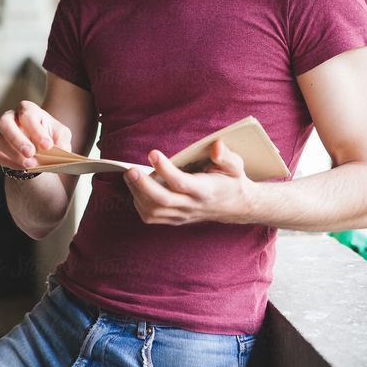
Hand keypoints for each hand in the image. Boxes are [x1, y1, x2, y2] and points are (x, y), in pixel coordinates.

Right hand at [0, 100, 71, 170]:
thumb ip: (62, 141)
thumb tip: (62, 151)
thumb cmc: (49, 135)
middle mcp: (9, 117)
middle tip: (31, 153)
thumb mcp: (60, 134)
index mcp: (27, 109)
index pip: (27, 116)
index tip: (48, 146)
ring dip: (14, 154)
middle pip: (5, 124)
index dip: (37, 131)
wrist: (39, 148)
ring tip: (30, 164)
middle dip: (18, 140)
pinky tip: (23, 167)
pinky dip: (10, 162)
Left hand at [123, 139, 255, 225]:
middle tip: (130, 170)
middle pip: (162, 200)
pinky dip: (140, 204)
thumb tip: (215, 146)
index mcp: (206, 190)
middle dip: (143, 185)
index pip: (181, 182)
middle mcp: (192, 205)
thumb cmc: (233, 181)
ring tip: (130, 175)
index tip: (152, 153)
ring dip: (137, 194)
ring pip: (154, 211)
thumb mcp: (236, 166)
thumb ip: (226, 156)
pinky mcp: (176, 219)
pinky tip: (137, 189)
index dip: (165, 169)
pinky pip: (153, 217)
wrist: (237, 206)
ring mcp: (183, 214)